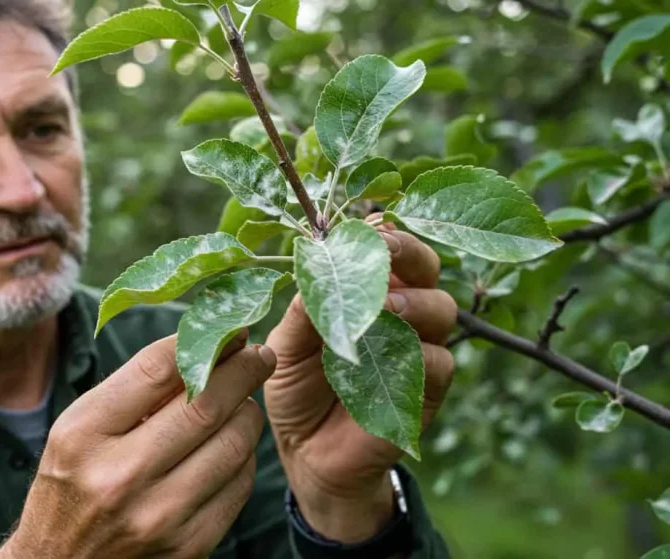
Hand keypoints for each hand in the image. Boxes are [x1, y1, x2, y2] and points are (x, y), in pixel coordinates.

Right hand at [0, 333, 275, 558]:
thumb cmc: (70, 487)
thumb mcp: (79, 431)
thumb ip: (133, 392)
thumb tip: (203, 347)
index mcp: (83, 435)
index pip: (158, 370)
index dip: (204, 343)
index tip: (231, 331)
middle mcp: (120, 476)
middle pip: (206, 405)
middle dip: (244, 371)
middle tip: (260, 354)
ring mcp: (159, 516)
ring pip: (234, 443)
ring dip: (248, 412)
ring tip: (243, 401)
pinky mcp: (189, 545)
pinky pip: (239, 485)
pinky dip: (243, 457)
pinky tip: (233, 446)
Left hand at [263, 216, 456, 542]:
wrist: (306, 452)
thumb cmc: (294, 388)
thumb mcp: (285, 347)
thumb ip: (302, 312)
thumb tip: (314, 265)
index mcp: (364, 288)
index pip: (383, 245)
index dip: (380, 230)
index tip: (364, 223)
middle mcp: (398, 308)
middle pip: (425, 265)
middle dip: (408, 251)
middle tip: (386, 247)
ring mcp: (418, 345)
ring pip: (440, 307)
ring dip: (415, 301)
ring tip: (385, 305)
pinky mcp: (428, 387)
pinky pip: (440, 361)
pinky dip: (420, 354)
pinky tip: (394, 353)